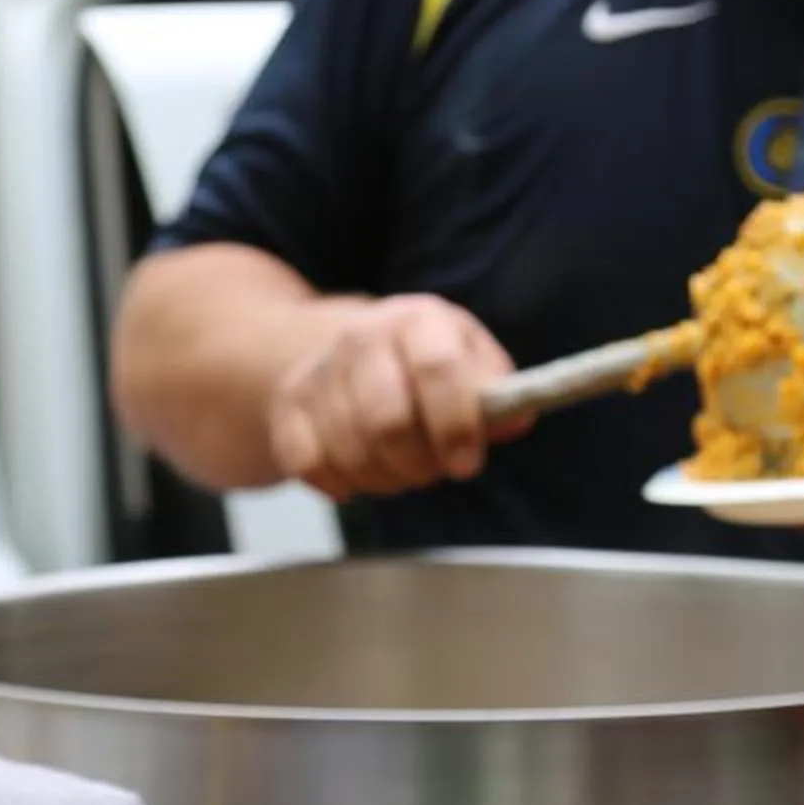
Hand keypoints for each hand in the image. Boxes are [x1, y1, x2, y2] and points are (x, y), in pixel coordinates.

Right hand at [266, 295, 524, 499]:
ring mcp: (319, 370)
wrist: (348, 348)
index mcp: (419, 321)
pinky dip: (339, 483)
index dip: (455, 425)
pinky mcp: (288, 404)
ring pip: (348, 451)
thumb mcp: (471, 363)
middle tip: (431, 471)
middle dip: (416, 464)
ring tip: (400, 471)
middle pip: (386, 420)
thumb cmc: (425, 365)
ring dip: (383, 479)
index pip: (437, 369)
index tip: (466, 465)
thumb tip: (515, 420)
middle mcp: (363, 336)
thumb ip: (496, 394)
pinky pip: (308, 463)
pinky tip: (359, 474)